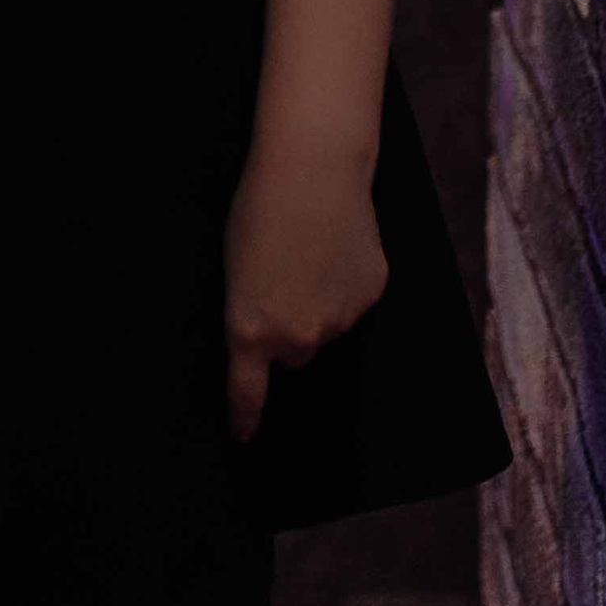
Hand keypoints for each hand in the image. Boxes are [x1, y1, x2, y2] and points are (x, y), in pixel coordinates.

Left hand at [222, 131, 388, 441]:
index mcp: (248, 330)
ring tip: (312, 251)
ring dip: (319, 304)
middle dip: (289, 329)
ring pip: (327, 328)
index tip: (243, 436)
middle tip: (284, 280)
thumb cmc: (260, 207)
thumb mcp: (235, 266)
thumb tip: (270, 331)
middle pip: (294, 354)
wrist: (312, 170)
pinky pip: (353, 303)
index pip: (247, 393)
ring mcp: (338, 321)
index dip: (245, 418)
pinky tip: (338, 246)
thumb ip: (249, 310)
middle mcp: (295, 337)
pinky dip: (346, 284)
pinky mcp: (370, 298)